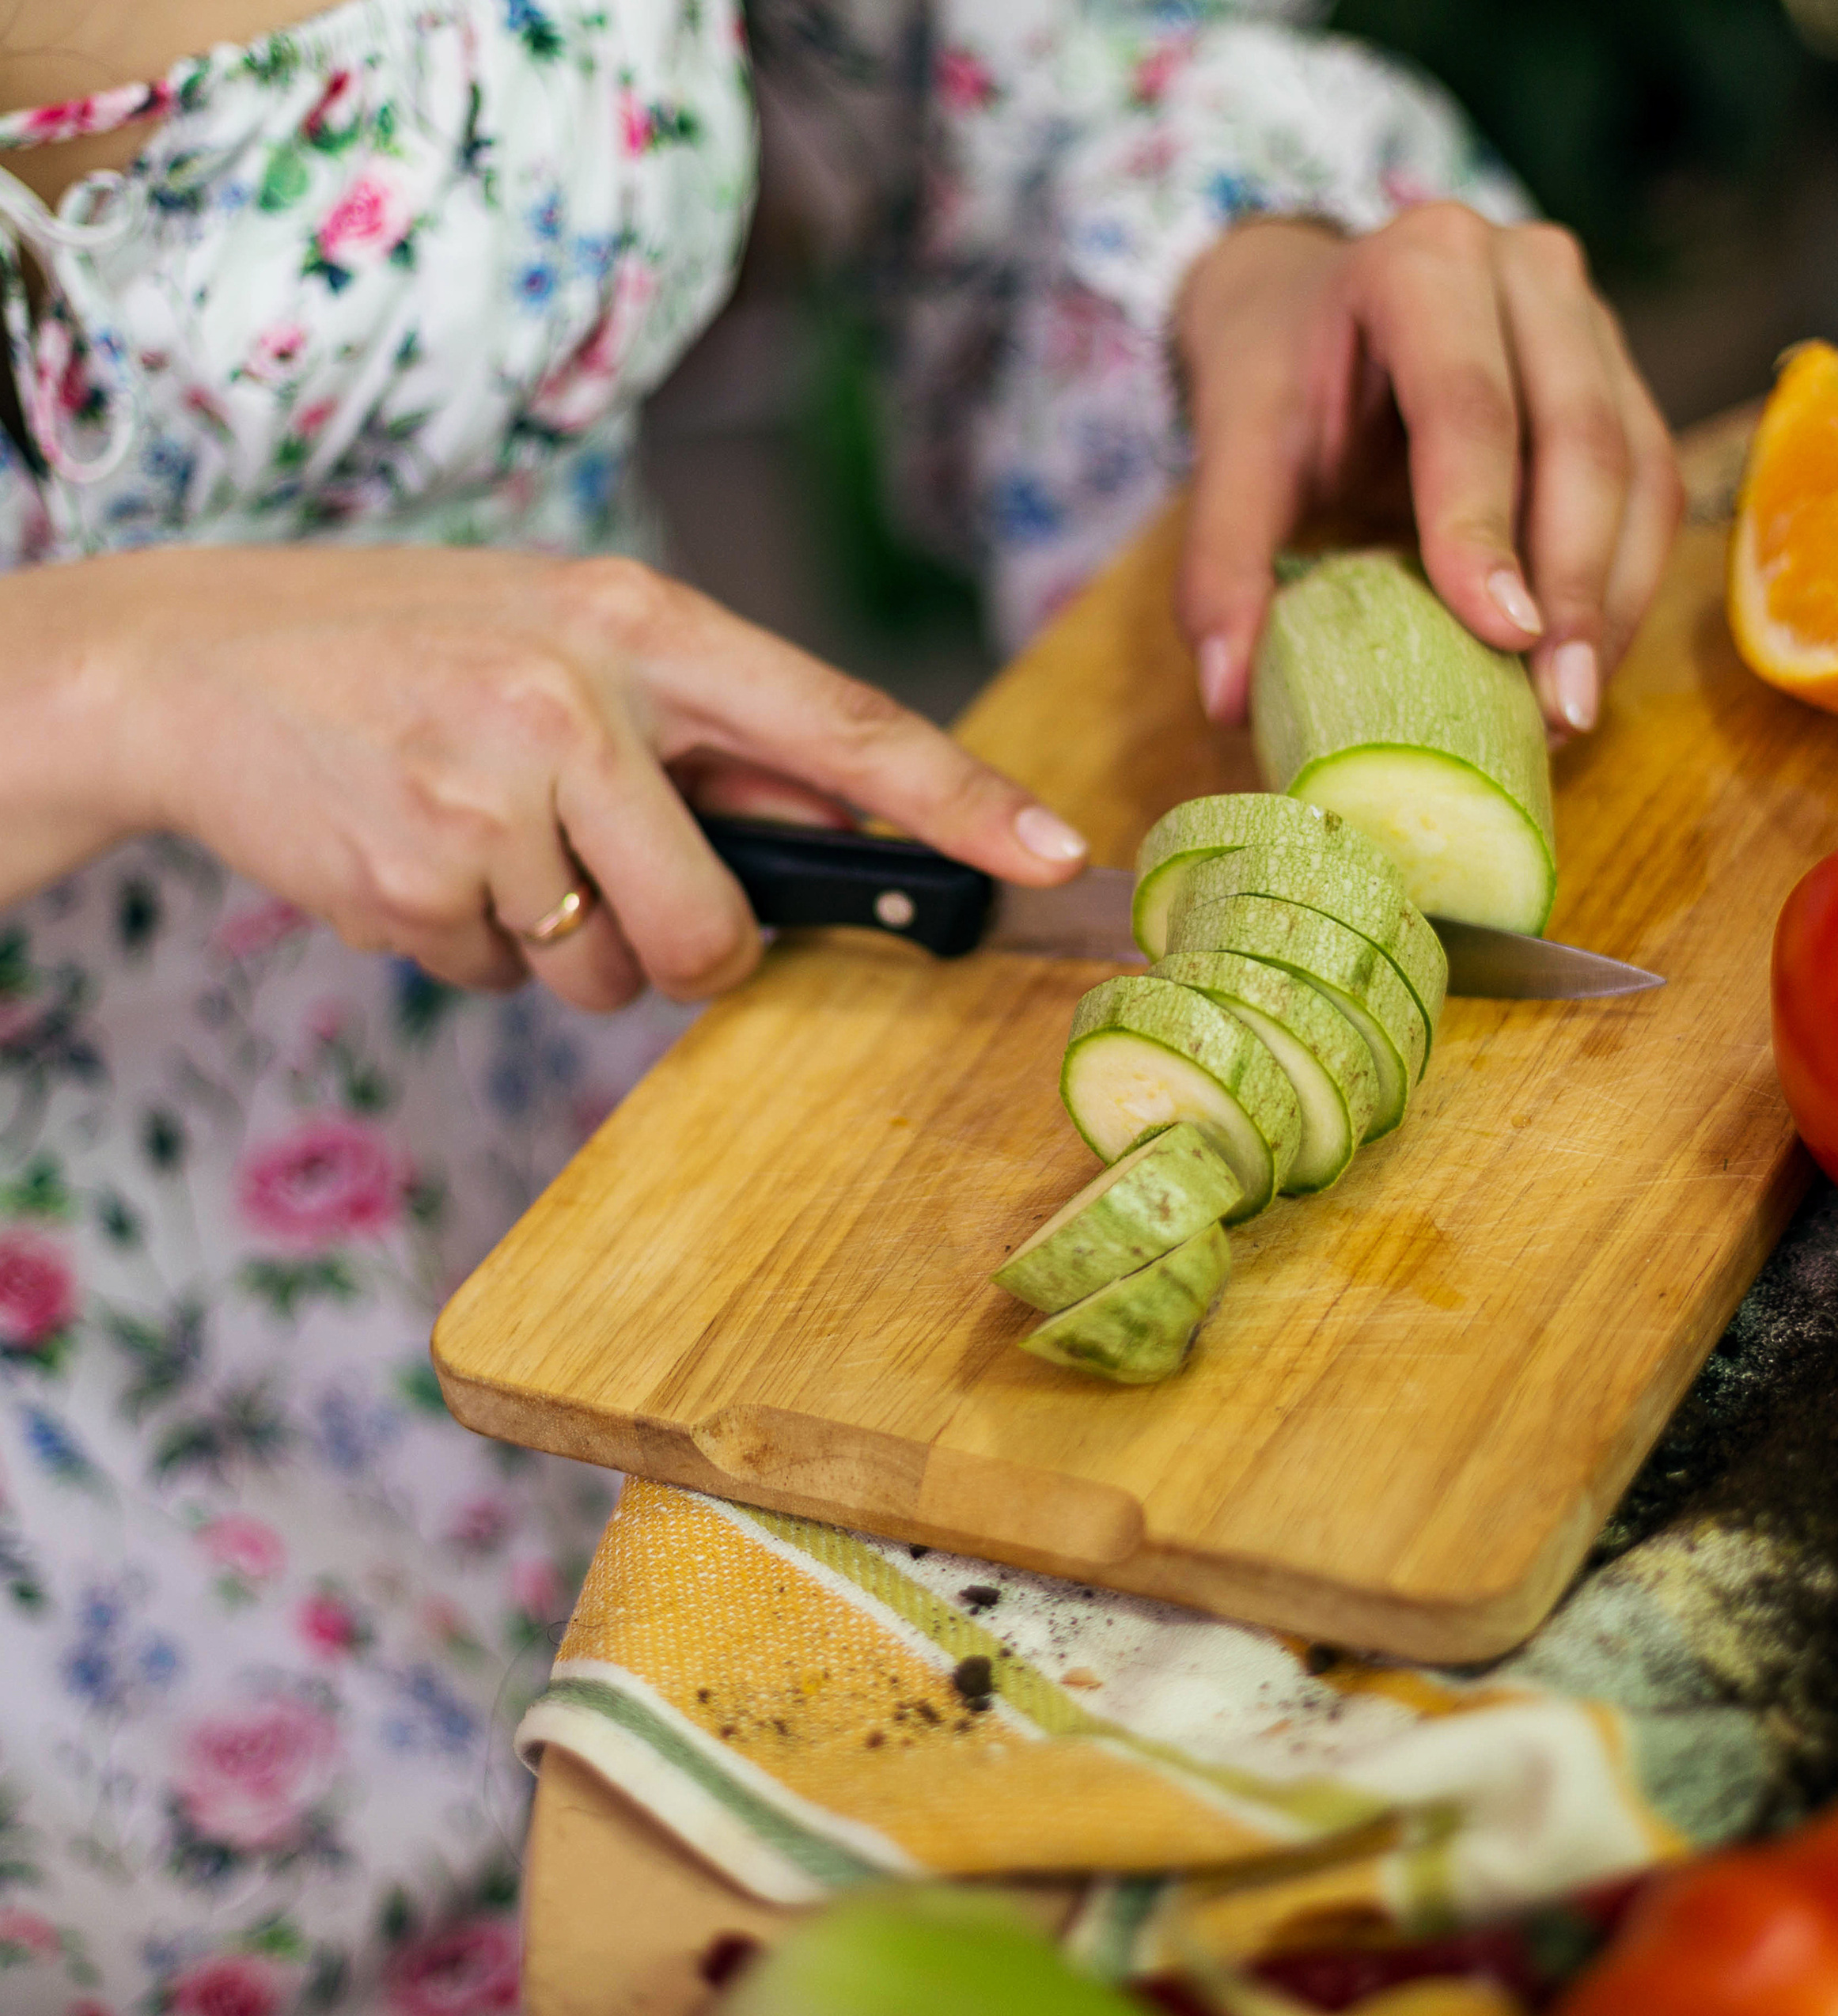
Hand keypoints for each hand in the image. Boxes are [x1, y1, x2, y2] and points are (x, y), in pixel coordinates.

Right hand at [28, 545, 1086, 1006]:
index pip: (840, 723)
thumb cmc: (413, 652)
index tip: (1055, 854)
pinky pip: (502, 979)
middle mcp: (575, 701)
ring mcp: (488, 792)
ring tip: (482, 839)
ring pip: (609, 975)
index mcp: (640, 623)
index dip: (959, 800)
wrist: (191, 663)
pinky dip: (473, 945)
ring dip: (565, 948)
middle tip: (617, 892)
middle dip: (692, 951)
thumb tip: (840, 829)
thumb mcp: (571, 640)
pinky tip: (416, 852)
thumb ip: (706, 731)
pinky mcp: (413, 876)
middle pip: (721, 923)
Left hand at [1173, 206, 1683, 738]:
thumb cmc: (1276, 375)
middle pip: (1579, 437)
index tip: (1503, 635)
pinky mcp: (1620, 381)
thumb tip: (1224, 701)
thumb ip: (1220, 564)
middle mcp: (1529, 273)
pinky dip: (1622, 589)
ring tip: (1570, 713)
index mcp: (1423, 264)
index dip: (1486, 524)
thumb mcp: (1232, 450)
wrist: (1308, 304)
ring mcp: (1590, 321)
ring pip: (1636, 468)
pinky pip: (1648, 491)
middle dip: (1574, 585)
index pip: (1469, 405)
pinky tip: (1581, 673)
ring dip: (1612, 602)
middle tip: (1558, 710)